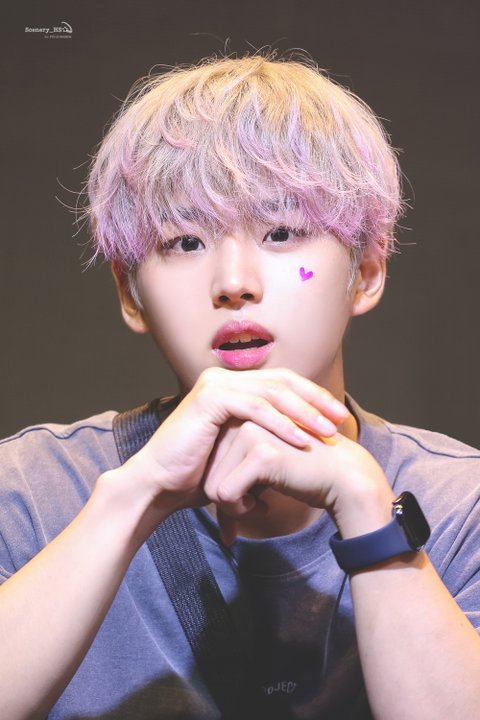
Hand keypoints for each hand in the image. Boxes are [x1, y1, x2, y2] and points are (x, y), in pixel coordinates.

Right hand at [119, 367, 349, 522]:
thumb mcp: (239, 449)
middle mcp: (223, 378)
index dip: (312, 396)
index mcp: (232, 385)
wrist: (160, 485)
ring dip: (304, 412)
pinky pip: (255, 408)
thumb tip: (300, 440)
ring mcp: (215, 385)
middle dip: (315, 400)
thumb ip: (264, 437)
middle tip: (341, 419)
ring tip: (328, 431)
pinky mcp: (210, 399)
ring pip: (272, 392)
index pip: (282, 382)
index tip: (338, 416)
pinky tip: (302, 440)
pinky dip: (281, 424)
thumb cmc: (198, 473)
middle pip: (282, 381)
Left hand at [202, 417, 392, 543]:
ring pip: (211, 484)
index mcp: (242, 415)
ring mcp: (251, 431)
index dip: (223, 485)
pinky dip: (238, 509)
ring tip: (258, 504)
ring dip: (231, 506)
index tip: (247, 498)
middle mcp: (243, 418)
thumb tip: (220, 531)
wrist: (343, 477)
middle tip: (252, 506)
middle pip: (207, 470)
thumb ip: (236, 479)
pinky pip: (225, 493)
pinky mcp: (260, 452)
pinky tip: (262, 506)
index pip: (209, 458)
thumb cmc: (304, 476)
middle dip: (225, 498)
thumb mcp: (262, 472)